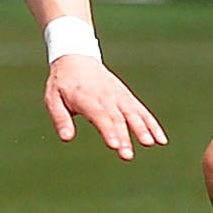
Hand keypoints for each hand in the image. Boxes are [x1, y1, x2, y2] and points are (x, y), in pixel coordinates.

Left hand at [43, 54, 167, 159]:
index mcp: (85, 97)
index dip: (108, 130)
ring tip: (150, 143)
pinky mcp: (126, 97)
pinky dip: (152, 124)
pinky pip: (141, 111)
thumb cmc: (62, 83)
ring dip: (142, 129)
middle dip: (124, 136)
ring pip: (133, 113)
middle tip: (127, 154)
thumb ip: (60, 118)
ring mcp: (118, 96)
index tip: (114, 145)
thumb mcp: (52, 99)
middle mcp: (105, 96)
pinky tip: (160, 139)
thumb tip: (67, 138)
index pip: (99, 115)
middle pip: (117, 118)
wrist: (77, 58)